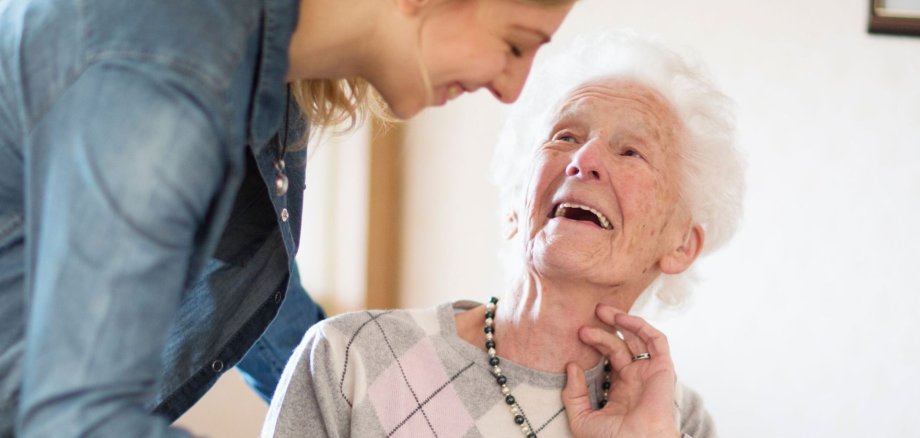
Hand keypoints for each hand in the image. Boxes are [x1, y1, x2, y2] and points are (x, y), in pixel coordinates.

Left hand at [562, 305, 679, 437]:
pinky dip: (641, 326)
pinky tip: (622, 319)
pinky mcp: (663, 369)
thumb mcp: (582, 418)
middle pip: (620, 344)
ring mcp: (649, 372)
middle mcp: (636, 378)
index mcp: (621, 390)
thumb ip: (573, 394)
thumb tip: (571, 366)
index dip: (594, 343)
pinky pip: (656, 340)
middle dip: (603, 329)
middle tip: (585, 319)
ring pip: (637, 338)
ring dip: (621, 320)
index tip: (576, 335)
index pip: (608, 358)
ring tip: (600, 310)